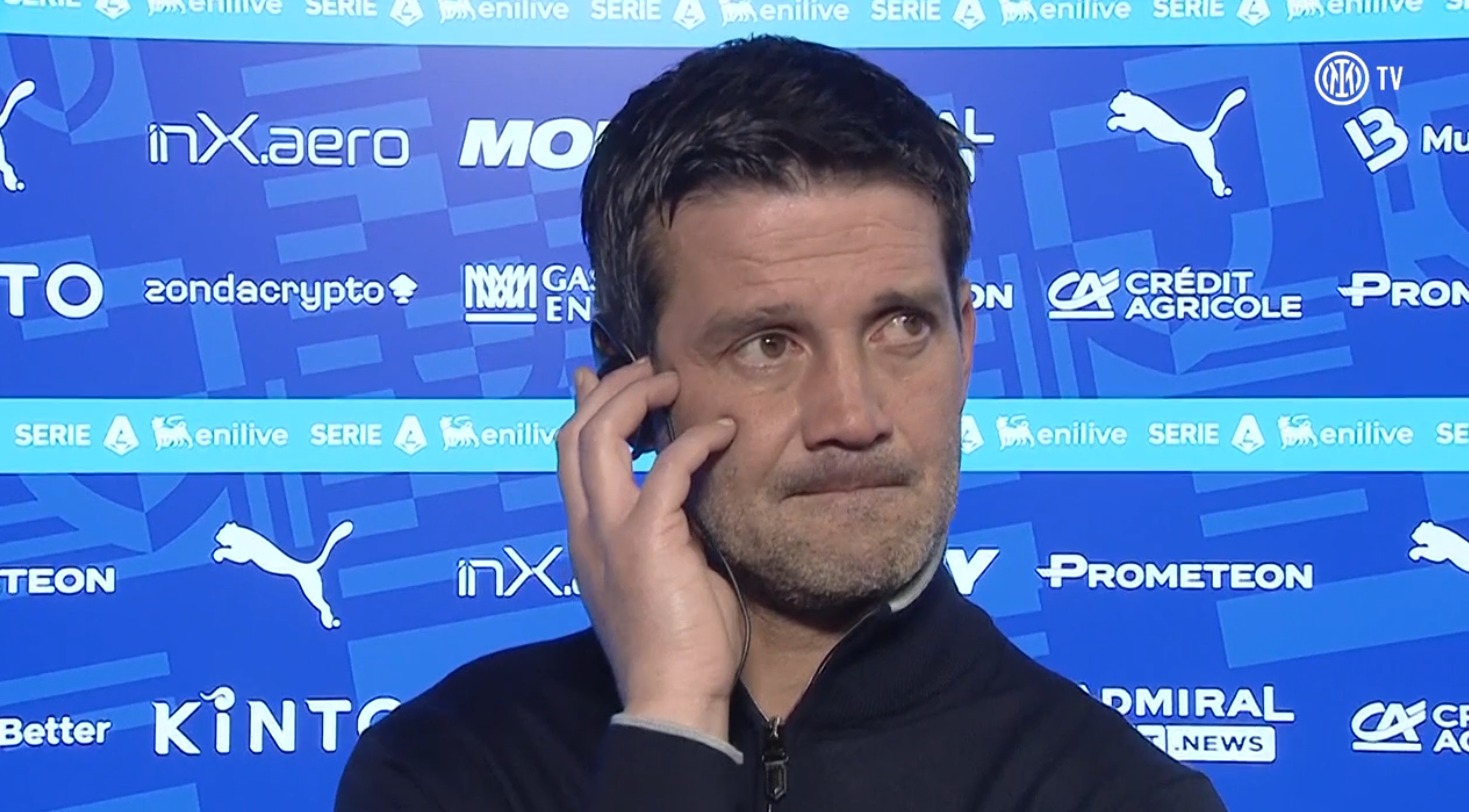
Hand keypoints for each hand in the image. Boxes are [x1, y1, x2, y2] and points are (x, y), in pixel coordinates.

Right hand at [556, 358, 743, 738]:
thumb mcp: (658, 569)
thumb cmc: (678, 642)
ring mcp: (609, 532)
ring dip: (636, 398)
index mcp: (585, 535)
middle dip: (609, 388)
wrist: (672, 694)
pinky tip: (723, 432)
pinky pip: (665, 468)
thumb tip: (677, 490)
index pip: (567, 454)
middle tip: (649, 369)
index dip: (582, 406)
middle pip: (574, 432)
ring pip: (599, 436)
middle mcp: (586, 527)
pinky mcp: (646, 540)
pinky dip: (694, 440)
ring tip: (673, 383)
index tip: (599, 375)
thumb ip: (660, 525)